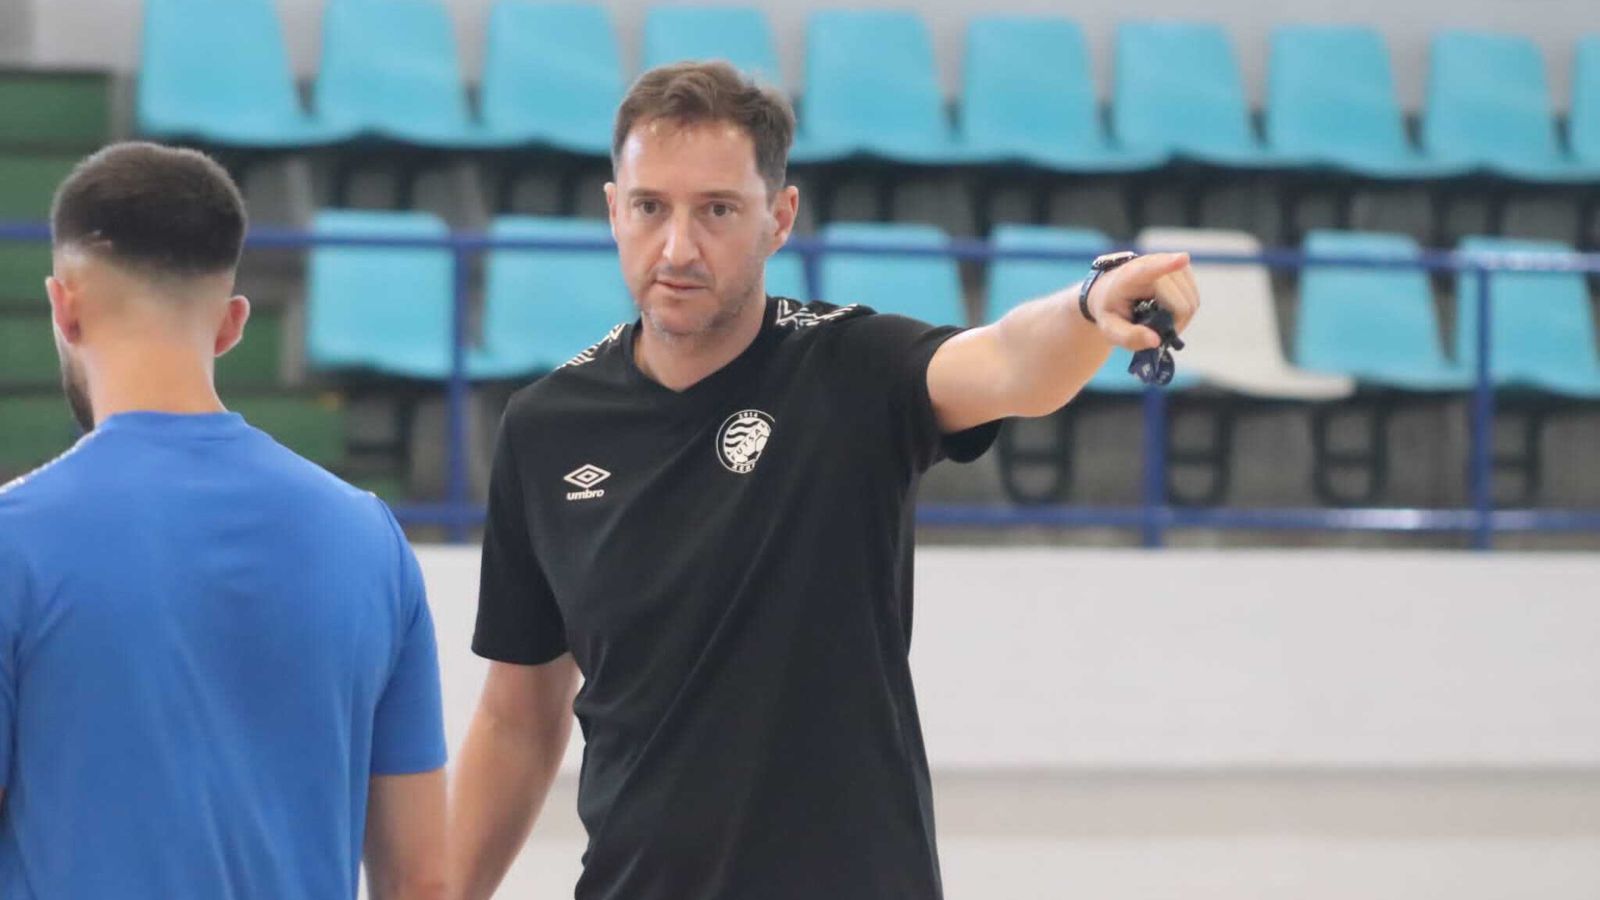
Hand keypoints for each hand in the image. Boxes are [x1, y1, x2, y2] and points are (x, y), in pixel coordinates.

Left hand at [1085, 253, 1199, 350]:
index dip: (1167, 265)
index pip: (1149, 270)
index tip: (1182, 258)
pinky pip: (1194, 297)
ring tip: (1158, 320)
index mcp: (1128, 278)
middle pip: (1181, 303)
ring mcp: (1170, 263)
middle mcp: (1152, 263)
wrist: (1111, 292)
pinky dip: (1185, 310)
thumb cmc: (1110, 311)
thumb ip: (1129, 337)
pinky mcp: (1182, 267)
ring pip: (1191, 300)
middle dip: (1174, 323)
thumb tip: (1156, 341)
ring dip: (1180, 318)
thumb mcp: (1110, 329)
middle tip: (1154, 330)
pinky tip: (1168, 310)